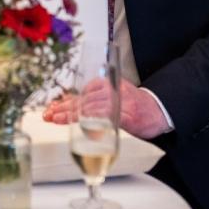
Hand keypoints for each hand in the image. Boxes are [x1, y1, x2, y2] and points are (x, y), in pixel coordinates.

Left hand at [43, 80, 170, 138]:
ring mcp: (119, 102)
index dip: (64, 102)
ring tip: (58, 120)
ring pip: (90, 107)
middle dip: (64, 109)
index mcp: (107, 83)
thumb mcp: (111, 97)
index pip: (80, 93)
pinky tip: (80, 125)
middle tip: (50, 116)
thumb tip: (68, 107)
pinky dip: (92, 121)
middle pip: (82, 100)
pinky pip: (106, 117)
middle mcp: (111, 90)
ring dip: (72, 115)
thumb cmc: (132, 107)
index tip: (51, 109)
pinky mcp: (127, 115)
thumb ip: (93, 101)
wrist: (158, 111)